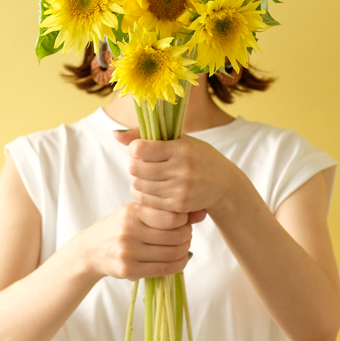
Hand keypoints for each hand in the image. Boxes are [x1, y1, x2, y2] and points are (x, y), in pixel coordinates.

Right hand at [81, 201, 206, 280]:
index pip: (171, 217)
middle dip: (187, 236)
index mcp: (132, 212)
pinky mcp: (130, 271)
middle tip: (186, 234)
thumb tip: (202, 213)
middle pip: (175, 236)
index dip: (184, 220)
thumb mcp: (137, 212)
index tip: (183, 221)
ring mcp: (128, 253)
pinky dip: (179, 264)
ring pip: (172, 254)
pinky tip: (179, 259)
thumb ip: (167, 211)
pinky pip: (164, 269)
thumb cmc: (120, 226)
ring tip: (182, 246)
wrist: (91, 250)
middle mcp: (129, 232)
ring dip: (185, 250)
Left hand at [113, 128, 241, 214]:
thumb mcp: (179, 140)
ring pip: (138, 186)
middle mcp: (182, 169)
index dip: (134, 149)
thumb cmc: (198, 157)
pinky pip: (146, 201)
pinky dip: (143, 194)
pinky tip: (151, 188)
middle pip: (136, 169)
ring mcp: (180, 190)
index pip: (140, 149)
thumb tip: (115, 134)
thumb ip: (146, 136)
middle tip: (142, 163)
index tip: (141, 149)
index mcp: (182, 148)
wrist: (224, 185)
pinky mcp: (178, 206)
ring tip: (146, 176)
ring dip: (136, 180)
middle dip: (134, 165)